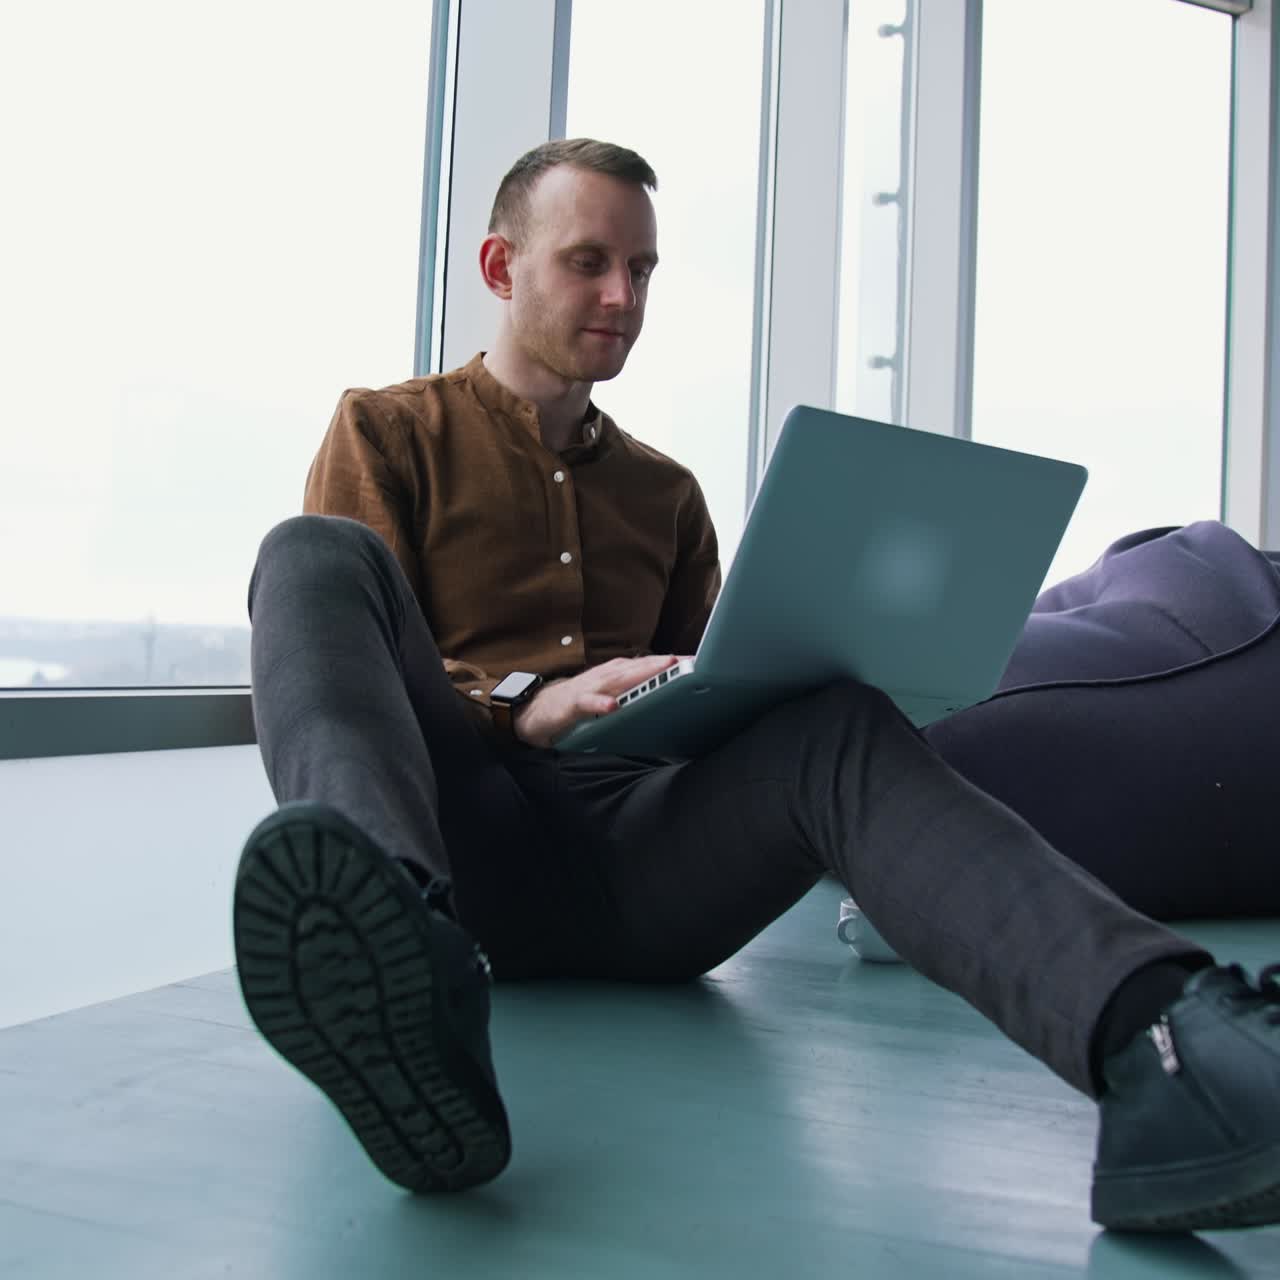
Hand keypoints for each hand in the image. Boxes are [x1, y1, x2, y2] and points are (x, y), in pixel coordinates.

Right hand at [513, 654, 679, 747]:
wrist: (538, 709)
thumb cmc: (581, 701)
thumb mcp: (612, 694)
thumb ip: (635, 692)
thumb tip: (668, 693)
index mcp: (618, 673)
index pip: (649, 665)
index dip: (673, 663)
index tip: (698, 662)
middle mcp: (607, 675)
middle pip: (639, 667)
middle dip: (665, 663)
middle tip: (690, 661)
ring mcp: (590, 688)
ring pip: (618, 679)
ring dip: (641, 674)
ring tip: (663, 670)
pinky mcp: (572, 704)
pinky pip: (588, 703)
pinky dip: (601, 703)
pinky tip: (614, 706)